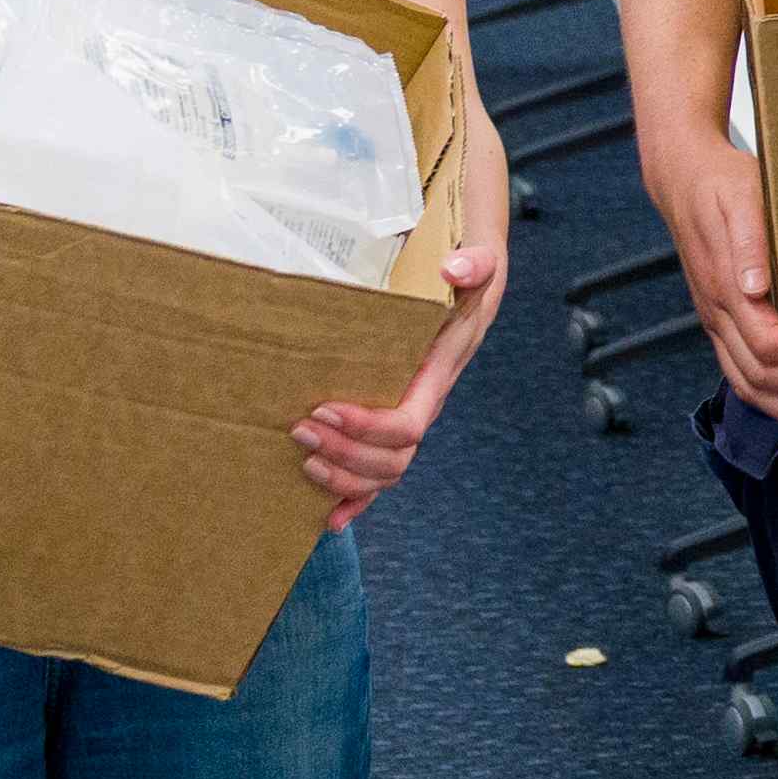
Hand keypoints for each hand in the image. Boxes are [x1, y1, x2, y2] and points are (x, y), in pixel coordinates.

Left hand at [298, 232, 501, 522]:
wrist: (471, 287)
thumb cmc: (468, 276)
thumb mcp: (477, 261)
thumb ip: (474, 262)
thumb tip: (455, 268)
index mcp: (438, 377)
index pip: (407, 424)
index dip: (366, 427)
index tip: (324, 407)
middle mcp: (425, 406)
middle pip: (392, 459)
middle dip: (345, 454)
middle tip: (300, 430)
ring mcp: (410, 420)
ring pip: (383, 474)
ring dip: (343, 477)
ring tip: (302, 460)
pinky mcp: (392, 423)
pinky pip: (377, 474)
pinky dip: (354, 500)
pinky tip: (328, 517)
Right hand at [677, 136, 777, 426]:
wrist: (684, 180)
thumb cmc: (724, 183)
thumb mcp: (742, 196)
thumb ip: (749, 241)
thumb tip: (756, 288)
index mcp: (725, 287)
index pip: (770, 343)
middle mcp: (717, 314)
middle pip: (764, 376)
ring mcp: (715, 324)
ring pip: (750, 387)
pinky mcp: (720, 326)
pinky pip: (743, 378)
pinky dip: (777, 399)